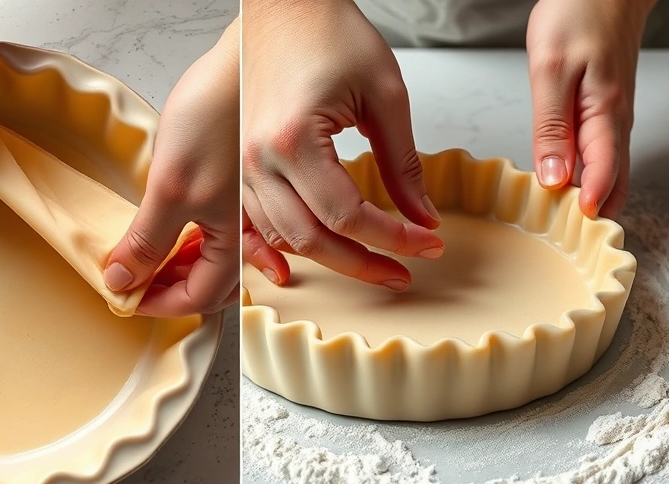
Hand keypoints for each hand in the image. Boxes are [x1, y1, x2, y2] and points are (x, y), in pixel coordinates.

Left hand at [103, 19, 239, 316]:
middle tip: (132, 284)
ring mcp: (245, 210)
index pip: (197, 297)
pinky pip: (223, 233)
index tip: (124, 299)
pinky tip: (187, 237)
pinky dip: (197, 244)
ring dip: (181, 268)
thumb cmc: (220, 111)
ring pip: (216, 261)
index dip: (157, 305)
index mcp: (234, 239)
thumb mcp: (172, 186)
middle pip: (210, 285)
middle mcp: (245, 231)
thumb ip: (148, 240)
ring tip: (149, 262)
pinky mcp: (239, 185)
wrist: (246, 57)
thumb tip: (124, 282)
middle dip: (170, 291)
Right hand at [241, 0, 442, 291]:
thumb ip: (402, 164)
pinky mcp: (242, 165)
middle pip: (311, 238)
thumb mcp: (384, 95)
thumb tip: (421, 218)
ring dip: (328, 259)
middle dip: (362, 263)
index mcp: (292, 139)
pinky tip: (304, 264)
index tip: (425, 243)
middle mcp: (258, 158)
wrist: (285, 5)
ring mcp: (244, 165)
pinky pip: (256, 223)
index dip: (392, 237)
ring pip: (283, 238)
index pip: (346, 214)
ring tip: (371, 264)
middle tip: (402, 272)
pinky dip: (282, 248)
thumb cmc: (330, 33)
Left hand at [526, 0, 654, 217]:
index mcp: (605, 116)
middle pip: (612, 183)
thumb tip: (555, 178)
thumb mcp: (550, 71)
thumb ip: (552, 127)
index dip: (588, 208)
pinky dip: (587, 177)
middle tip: (564, 242)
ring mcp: (612, 118)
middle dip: (592, 215)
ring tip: (559, 226)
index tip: (572, 231)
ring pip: (607, 172)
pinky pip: (600, 155)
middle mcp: (615, 123)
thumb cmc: (577, 16)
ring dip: (589, 199)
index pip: (602, 176)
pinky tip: (565, 188)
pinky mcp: (604, 112)